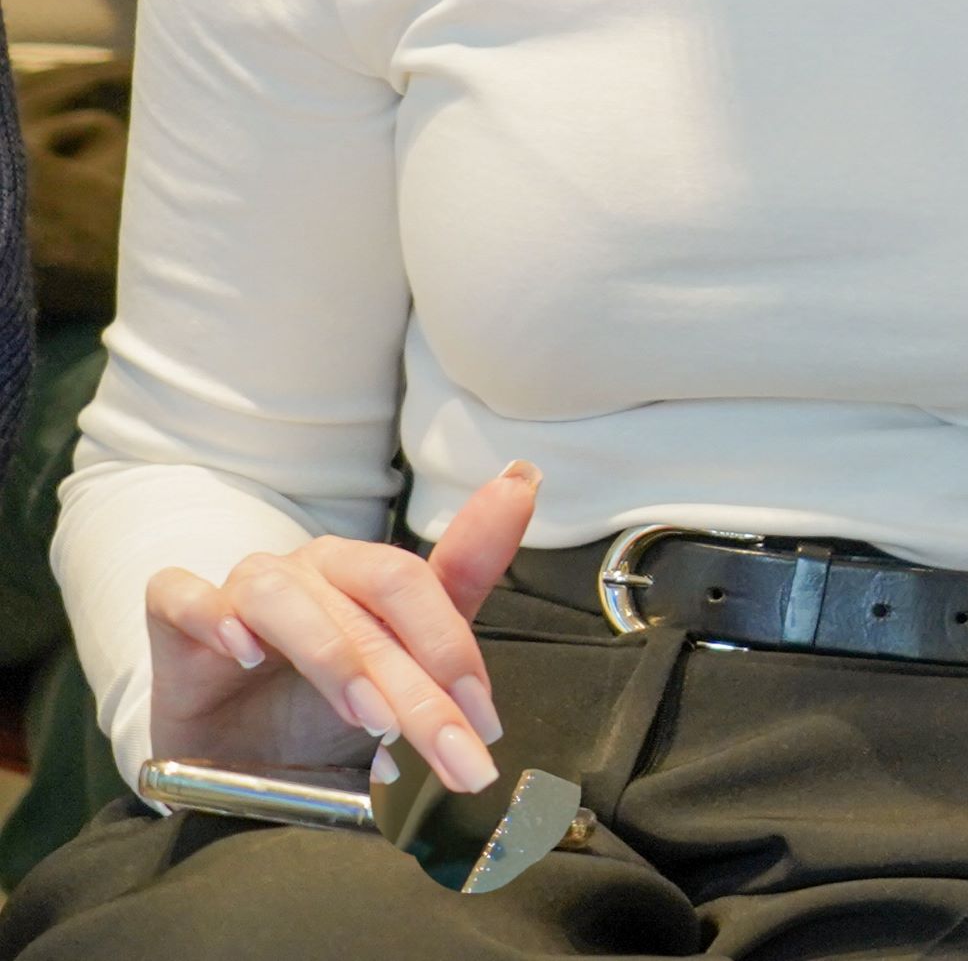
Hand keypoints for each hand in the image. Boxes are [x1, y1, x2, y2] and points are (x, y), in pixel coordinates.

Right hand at [145, 457, 532, 791]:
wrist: (233, 757)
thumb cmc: (322, 703)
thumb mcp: (404, 661)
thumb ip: (465, 582)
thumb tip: (524, 478)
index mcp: (369, 574)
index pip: (421, 588)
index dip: (454, 651)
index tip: (486, 723)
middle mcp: (311, 570)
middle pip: (369, 603)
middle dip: (417, 684)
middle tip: (447, 747)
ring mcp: (243, 587)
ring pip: (284, 596)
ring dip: (332, 654)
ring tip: (367, 715)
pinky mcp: (176, 615)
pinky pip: (182, 595)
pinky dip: (212, 616)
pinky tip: (243, 652)